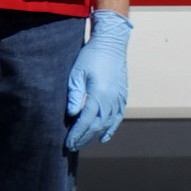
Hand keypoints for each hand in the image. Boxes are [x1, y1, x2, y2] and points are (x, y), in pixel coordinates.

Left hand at [66, 9, 132, 151]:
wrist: (112, 43)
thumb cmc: (90, 56)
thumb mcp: (77, 73)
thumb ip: (75, 94)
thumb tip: (72, 114)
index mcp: (99, 94)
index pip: (86, 120)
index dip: (77, 133)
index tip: (68, 143)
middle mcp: (111, 99)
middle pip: (97, 125)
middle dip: (84, 137)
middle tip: (72, 146)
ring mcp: (119, 98)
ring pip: (108, 123)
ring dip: (95, 135)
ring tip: (84, 142)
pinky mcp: (123, 96)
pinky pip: (117, 117)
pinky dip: (111, 129)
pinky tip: (104, 137)